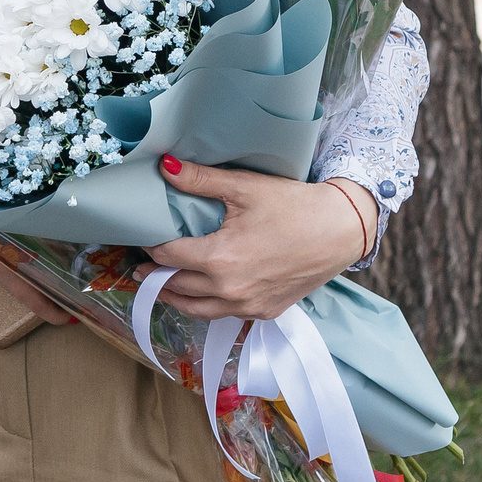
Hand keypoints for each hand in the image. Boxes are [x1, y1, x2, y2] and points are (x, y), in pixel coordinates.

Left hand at [141, 159, 373, 321]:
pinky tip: (202, 293)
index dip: (151, 246)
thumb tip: (164, 165)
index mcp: (219, 260)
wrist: (342, 229)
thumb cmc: (295, 205)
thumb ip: (199, 180)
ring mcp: (248, 306)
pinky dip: (206, 306)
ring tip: (161, 284)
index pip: (168, 256)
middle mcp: (229, 291)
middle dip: (155, 275)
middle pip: (176, 288)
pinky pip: (224, 315)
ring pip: (196, 310)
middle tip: (139, 265)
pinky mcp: (265, 312)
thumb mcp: (245, 187)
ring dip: (175, 297)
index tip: (142, 238)